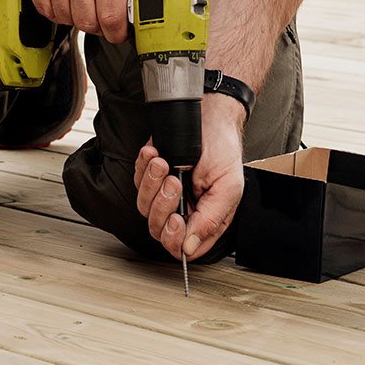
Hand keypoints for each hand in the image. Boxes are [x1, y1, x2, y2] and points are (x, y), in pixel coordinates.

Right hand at [20, 0, 129, 43]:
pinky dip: (55, 10)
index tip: (118, 34)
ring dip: (75, 18)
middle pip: (87, 23)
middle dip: (97, 25)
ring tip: (83, 4)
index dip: (116, 33)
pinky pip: (44, 8)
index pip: (111, 17)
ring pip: (65, 19)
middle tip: (101, 17)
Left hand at [133, 95, 245, 260]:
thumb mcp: (228, 187)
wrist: (210, 116)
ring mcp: (165, 194)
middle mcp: (183, 210)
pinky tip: (155, 155)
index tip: (177, 219)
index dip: (175, 239)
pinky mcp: (151, 176)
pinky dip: (143, 167)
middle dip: (163, 205)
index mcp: (205, 219)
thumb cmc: (223, 150)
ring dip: (152, 183)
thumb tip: (189, 248)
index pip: (183, 247)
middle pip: (158, 229)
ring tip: (165, 164)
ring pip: (144, 206)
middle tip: (175, 182)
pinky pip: (137, 181)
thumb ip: (210, 221)